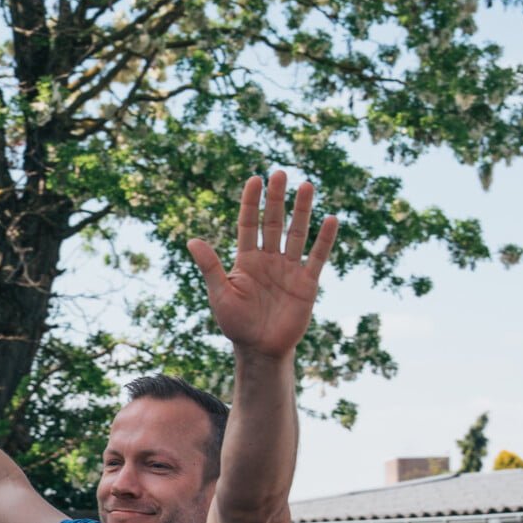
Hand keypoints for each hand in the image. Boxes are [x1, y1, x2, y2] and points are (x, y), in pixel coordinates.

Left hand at [185, 170, 338, 361]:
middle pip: (273, 222)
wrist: (261, 349)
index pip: (248, 224)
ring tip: (306, 185)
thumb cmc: (236, 324)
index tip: (256, 179)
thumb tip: (192, 240)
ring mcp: (289, 269)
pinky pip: (317, 257)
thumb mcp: (220, 294)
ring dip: (302, 211)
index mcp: (246, 260)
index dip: (251, 202)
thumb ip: (210, 266)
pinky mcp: (306, 283)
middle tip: (281, 173)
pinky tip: (330, 219)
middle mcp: (268, 259)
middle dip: (277, 199)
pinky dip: (324, 239)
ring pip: (296, 234)